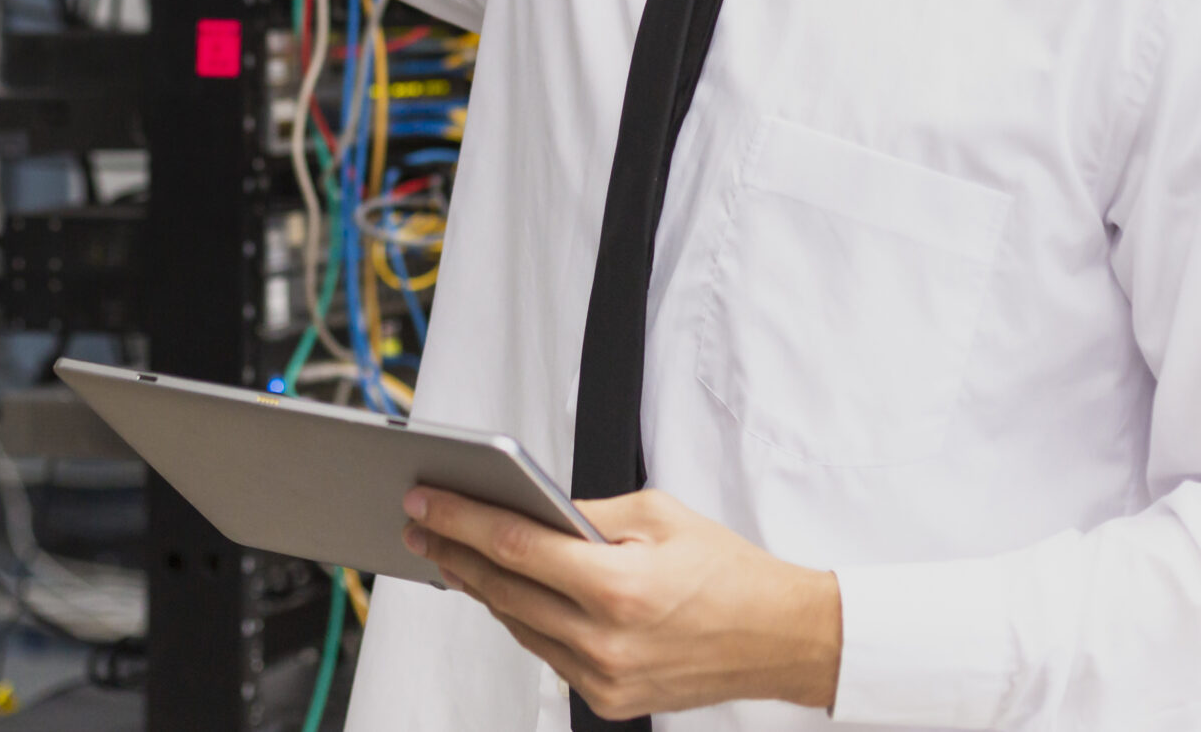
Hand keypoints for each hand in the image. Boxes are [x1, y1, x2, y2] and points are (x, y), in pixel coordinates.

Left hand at [401, 485, 840, 719]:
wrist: (779, 638)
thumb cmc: (729, 572)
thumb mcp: (659, 514)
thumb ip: (587, 513)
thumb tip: (531, 507)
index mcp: (617, 586)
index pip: (514, 545)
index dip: (460, 519)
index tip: (425, 501)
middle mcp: (605, 640)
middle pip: (503, 589)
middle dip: (454, 551)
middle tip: (421, 524)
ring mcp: (605, 677)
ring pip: (518, 626)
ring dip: (481, 588)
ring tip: (451, 553)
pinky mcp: (610, 699)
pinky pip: (546, 653)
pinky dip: (522, 620)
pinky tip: (503, 592)